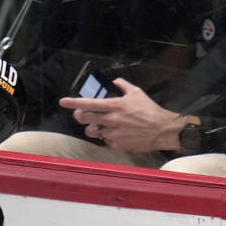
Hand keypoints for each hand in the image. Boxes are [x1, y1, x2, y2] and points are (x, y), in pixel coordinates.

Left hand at [58, 79, 184, 152]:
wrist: (162, 130)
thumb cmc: (150, 110)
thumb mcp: (137, 93)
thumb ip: (123, 86)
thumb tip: (114, 81)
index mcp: (115, 105)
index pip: (89, 103)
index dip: (73, 103)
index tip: (63, 102)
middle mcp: (111, 119)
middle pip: (84, 119)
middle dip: (80, 116)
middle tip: (83, 114)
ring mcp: (112, 134)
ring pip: (93, 131)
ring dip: (94, 127)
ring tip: (104, 125)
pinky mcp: (115, 144)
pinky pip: (105, 140)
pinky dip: (108, 136)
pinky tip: (118, 133)